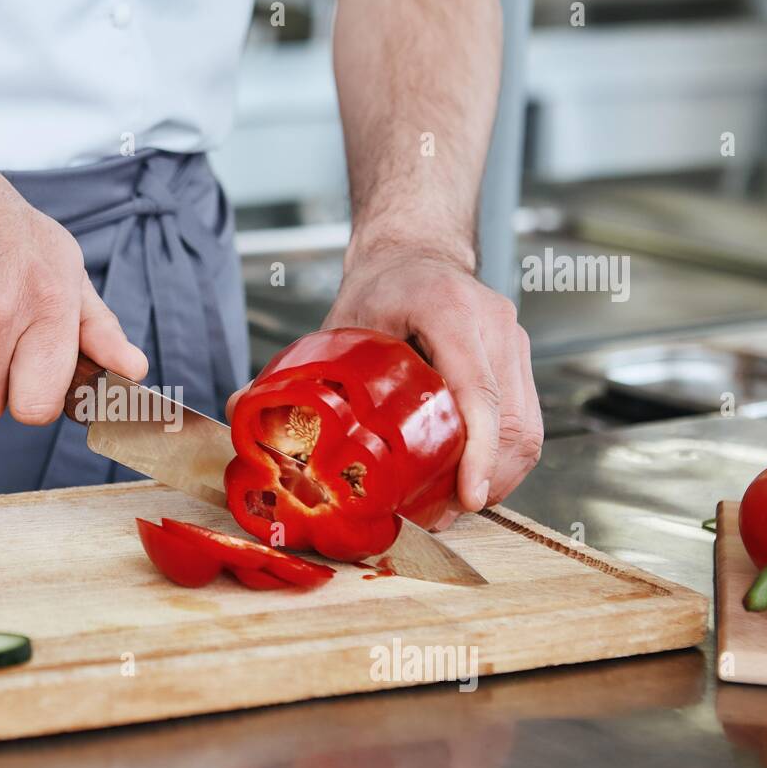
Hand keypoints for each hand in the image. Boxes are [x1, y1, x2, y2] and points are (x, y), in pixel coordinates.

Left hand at [228, 242, 542, 523]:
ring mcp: (513, 343)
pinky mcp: (519, 360)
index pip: (477, 390)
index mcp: (449, 311)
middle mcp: (493, 325)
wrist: (416, 252)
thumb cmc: (380, 287)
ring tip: (454, 506)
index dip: (478, 450)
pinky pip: (526, 422)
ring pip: (527, 428)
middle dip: (485, 479)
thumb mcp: (337, 322)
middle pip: (512, 420)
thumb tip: (239, 407)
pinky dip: (504, 460)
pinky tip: (472, 482)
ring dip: (498, 477)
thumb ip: (296, 367)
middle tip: (444, 514)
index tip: (468, 495)